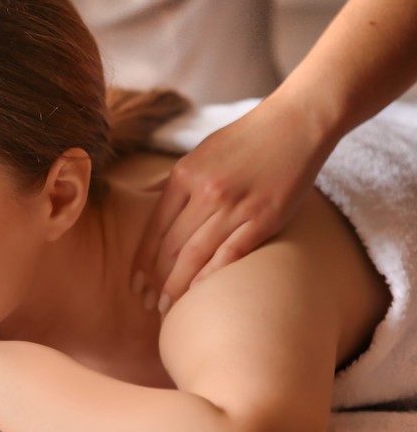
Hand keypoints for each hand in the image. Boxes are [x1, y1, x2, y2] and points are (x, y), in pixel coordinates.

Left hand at [131, 103, 327, 313]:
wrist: (297, 124)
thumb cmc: (246, 140)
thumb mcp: (200, 153)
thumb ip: (176, 182)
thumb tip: (148, 201)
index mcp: (184, 175)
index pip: (154, 228)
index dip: (142, 261)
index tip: (134, 283)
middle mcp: (205, 192)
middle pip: (170, 246)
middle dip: (155, 279)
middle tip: (147, 302)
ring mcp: (235, 206)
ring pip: (195, 255)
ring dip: (177, 285)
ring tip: (166, 308)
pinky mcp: (264, 218)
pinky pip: (230, 254)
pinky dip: (211, 276)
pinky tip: (198, 294)